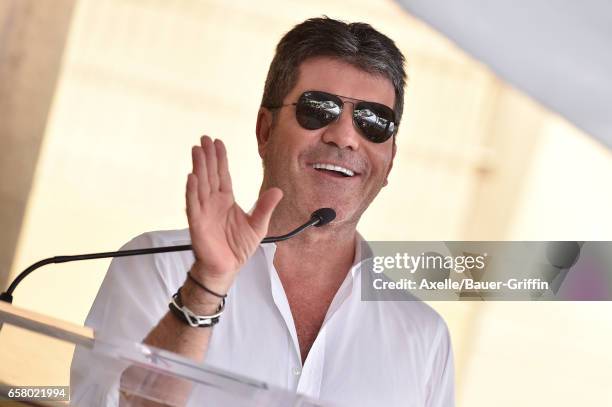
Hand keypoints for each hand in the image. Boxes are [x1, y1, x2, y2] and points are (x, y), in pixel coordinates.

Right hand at [186, 136, 282, 292]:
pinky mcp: (198, 223)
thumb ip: (265, 207)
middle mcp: (213, 202)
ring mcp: (204, 211)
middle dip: (207, 157)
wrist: (227, 268)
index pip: (222, 175)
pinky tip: (192, 176)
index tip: (218, 142)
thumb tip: (278, 191)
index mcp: (226, 200)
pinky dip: (192, 191)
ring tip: (197, 150)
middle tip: (204, 138)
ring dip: (198, 167)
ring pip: (200, 185)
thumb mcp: (258, 225)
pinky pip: (193, 204)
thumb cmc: (238, 247)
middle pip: (210, 174)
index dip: (220, 159)